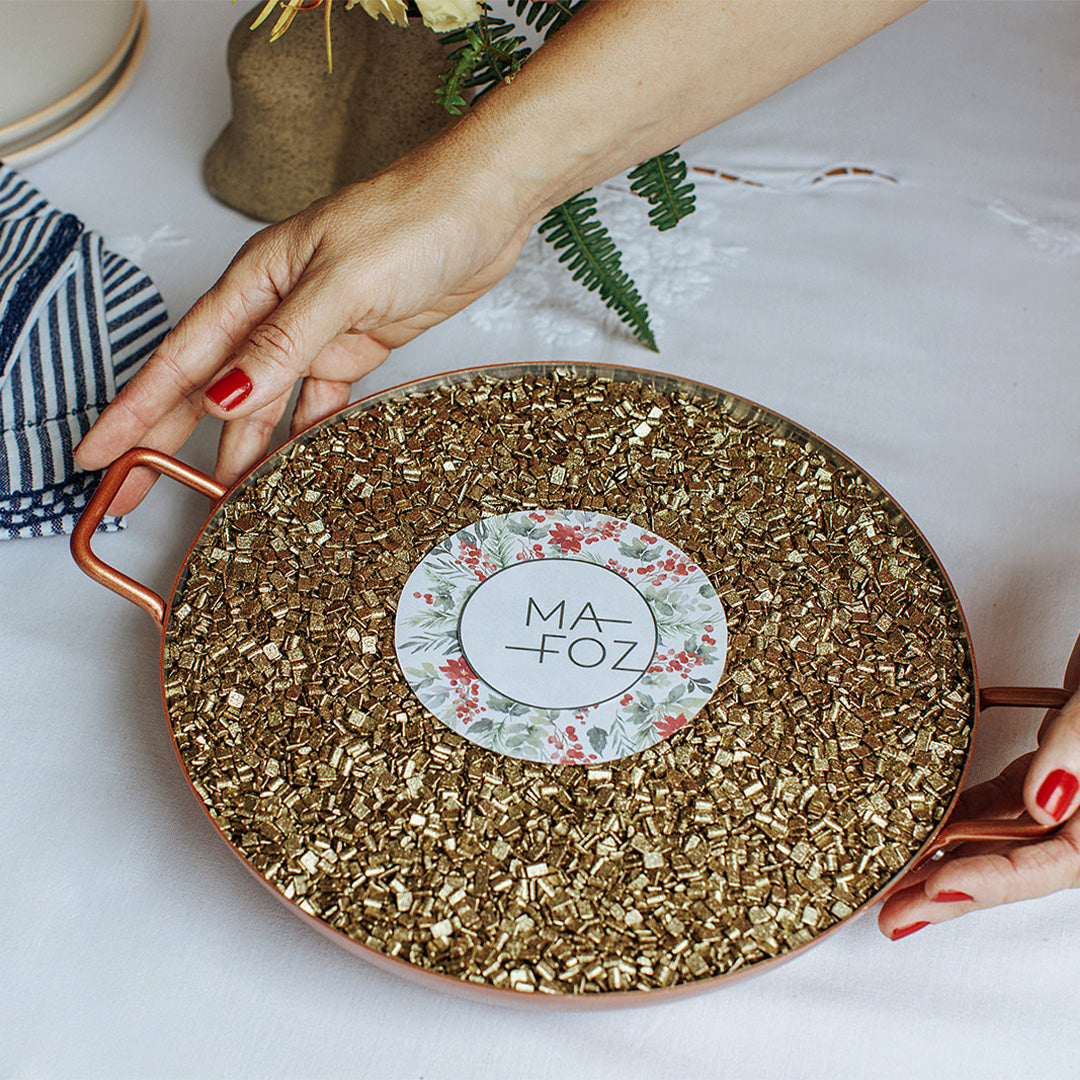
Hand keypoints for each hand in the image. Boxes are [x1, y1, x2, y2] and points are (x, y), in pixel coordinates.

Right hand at [74, 139, 532, 513]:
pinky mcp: (357, 345)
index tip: (101, 453)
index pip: (181, 358)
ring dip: (242, 449)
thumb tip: (226, 396)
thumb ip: (284, 343)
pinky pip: (319, 402)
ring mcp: (317, 331)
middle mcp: (276, 310)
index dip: (136, 410)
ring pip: (266, 403)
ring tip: (219, 500)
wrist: (483, 207)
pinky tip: (294, 465)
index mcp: (255, 283)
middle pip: (211, 387)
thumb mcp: (339, 282)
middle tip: (135, 491)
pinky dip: (306, 434)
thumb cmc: (412, 218)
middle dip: (170, 440)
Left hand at [879, 691, 1079, 939]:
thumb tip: (1046, 802)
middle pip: (1011, 867)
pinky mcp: (1049, 766)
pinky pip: (997, 800)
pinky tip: (916, 825)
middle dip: (949, 894)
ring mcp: (1067, 793)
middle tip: (891, 916)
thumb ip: (1077, 750)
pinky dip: (956, 812)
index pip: (1045, 866)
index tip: (937, 891)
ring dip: (944, 859)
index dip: (989, 883)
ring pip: (998, 837)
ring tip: (890, 883)